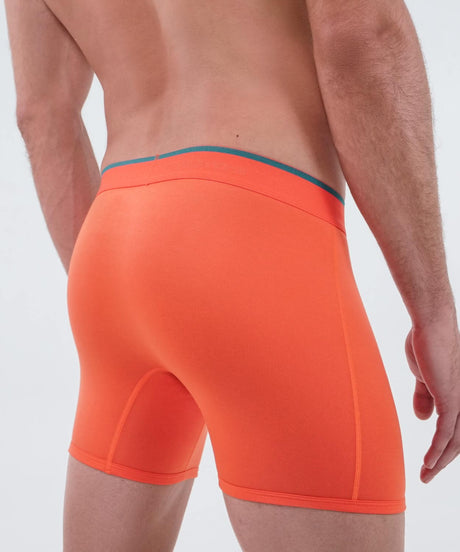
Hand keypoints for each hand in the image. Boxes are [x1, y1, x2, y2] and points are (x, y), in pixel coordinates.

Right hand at [405, 316, 459, 482]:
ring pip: (454, 441)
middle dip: (442, 461)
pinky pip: (445, 432)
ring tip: (425, 474)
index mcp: (457, 396)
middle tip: (426, 475)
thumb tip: (423, 419)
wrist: (430, 326)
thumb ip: (424, 397)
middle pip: (458, 441)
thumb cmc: (426, 345)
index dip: (443, 448)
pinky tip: (429, 462)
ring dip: (439, 460)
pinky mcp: (451, 398)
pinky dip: (437, 450)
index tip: (430, 462)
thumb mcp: (423, 377)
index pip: (455, 430)